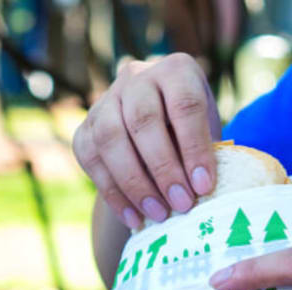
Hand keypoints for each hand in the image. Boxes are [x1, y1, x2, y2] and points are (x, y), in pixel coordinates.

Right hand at [73, 53, 220, 228]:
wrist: (153, 132)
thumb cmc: (190, 133)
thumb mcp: (207, 131)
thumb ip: (205, 152)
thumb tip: (202, 192)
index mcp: (175, 71)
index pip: (184, 105)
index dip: (194, 148)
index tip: (204, 186)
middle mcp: (136, 78)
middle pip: (143, 120)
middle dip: (163, 168)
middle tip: (182, 204)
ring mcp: (104, 102)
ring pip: (110, 138)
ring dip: (134, 183)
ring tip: (157, 214)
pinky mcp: (84, 129)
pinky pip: (91, 160)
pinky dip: (113, 193)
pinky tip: (134, 217)